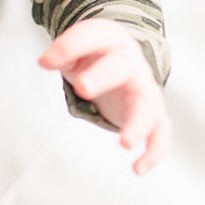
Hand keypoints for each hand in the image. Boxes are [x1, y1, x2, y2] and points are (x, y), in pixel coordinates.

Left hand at [38, 17, 171, 174]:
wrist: (123, 65)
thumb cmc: (93, 59)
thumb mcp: (75, 53)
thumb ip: (63, 54)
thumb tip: (45, 61)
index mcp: (111, 40)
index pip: (93, 36)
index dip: (70, 46)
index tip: (44, 62)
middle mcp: (132, 62)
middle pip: (123, 65)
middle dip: (103, 75)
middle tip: (82, 88)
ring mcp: (145, 87)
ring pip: (148, 103)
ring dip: (138, 123)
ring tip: (124, 144)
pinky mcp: (153, 112)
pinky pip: (161, 132)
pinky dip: (154, 151)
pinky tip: (137, 169)